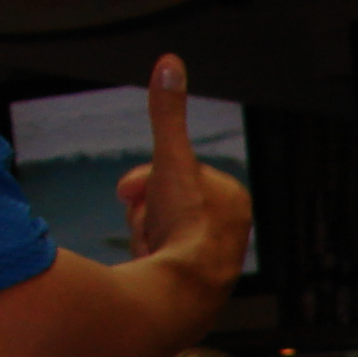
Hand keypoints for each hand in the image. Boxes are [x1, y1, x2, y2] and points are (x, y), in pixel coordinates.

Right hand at [116, 55, 252, 285]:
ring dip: (143, 238)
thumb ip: (168, 114)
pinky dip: (146, 263)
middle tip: (146, 228)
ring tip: (150, 252)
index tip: (125, 193)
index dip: (142, 182)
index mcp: (232, 196)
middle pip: (164, 205)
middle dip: (144, 214)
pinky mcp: (198, 288)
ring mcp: (216, 259)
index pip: (172, 174)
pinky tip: (150, 272)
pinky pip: (158, 263)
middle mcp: (231, 228)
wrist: (184, 294)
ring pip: (158, 234)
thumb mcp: (171, 160)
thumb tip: (169, 62)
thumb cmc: (184, 226)